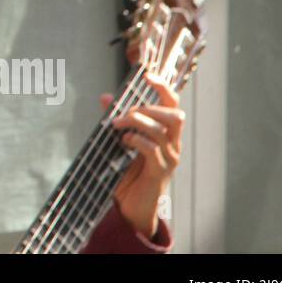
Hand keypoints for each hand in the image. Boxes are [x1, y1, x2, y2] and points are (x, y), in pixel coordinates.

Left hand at [102, 73, 185, 239]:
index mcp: (166, 134)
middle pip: (175, 115)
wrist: (130, 207)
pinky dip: (136, 140)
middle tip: (123, 114)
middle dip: (147, 108)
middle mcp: (173, 145)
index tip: (147, 75)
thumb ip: (116, 120)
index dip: (163, 87)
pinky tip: (124, 141)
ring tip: (117, 125)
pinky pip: (152, 149)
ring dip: (137, 122)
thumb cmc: (127, 173)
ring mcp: (169, 159)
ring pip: (163, 130)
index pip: (173, 104)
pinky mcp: (160, 172)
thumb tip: (106, 97)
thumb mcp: (120, 141)